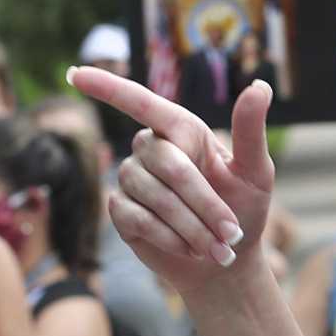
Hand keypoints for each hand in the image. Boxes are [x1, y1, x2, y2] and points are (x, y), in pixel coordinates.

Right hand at [68, 67, 274, 295]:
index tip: (75, 74)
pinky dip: (170, 238)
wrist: (224, 260)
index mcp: (180, 129)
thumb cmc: (243, 210)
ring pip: (155, 196)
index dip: (107, 87)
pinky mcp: (120, 211)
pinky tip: (189, 249)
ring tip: (215, 247)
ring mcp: (131, 179)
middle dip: (204, 203)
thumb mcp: (255, 172)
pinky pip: (139, 219)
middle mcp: (150, 148)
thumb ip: (250, 132)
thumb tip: (260, 86)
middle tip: (230, 234)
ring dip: (192, 226)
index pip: (140, 102)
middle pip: (169, 165)